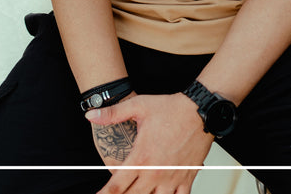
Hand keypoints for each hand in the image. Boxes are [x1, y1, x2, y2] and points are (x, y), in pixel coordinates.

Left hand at [85, 92, 214, 193]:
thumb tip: (90, 114)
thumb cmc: (171, 108)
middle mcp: (155, 172)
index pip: (117, 185)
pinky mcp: (186, 178)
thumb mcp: (139, 105)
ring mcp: (171, 178)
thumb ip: (113, 113)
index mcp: (141, 157)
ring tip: (139, 191)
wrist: (200, 111)